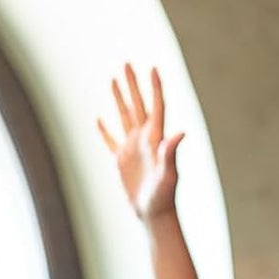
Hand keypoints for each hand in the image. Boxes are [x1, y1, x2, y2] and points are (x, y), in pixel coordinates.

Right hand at [96, 63, 183, 222]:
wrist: (154, 213)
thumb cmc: (164, 195)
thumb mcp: (169, 174)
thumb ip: (171, 152)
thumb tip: (180, 132)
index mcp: (155, 138)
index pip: (156, 106)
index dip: (154, 87)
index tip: (152, 68)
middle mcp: (144, 139)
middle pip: (137, 105)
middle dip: (133, 85)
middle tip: (127, 64)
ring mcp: (132, 148)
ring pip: (124, 116)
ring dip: (119, 99)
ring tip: (113, 80)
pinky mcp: (121, 160)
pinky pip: (110, 140)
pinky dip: (104, 129)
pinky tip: (98, 119)